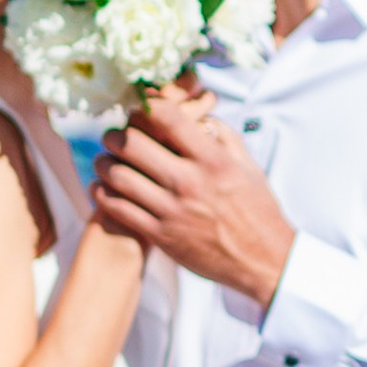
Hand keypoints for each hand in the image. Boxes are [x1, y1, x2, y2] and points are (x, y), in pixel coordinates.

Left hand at [92, 87, 294, 309]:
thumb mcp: (248, 166)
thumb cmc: (257, 210)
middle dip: (115, 134)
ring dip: (103, 163)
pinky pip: (119, 209)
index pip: (168, 118)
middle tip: (112, 136)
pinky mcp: (161, 235)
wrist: (264, 261)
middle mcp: (190, 182)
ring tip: (104, 160)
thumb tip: (199, 116)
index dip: (146, 105)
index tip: (139, 106)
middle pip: (133, 144)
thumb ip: (223, 137)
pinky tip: (102, 187)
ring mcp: (173, 210)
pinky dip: (103, 194)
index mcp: (213, 160)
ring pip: (119, 176)